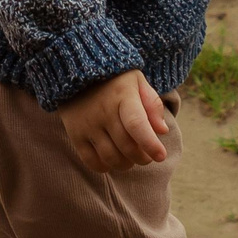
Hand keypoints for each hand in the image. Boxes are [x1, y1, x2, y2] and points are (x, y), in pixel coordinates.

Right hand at [57, 70, 171, 174]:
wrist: (77, 71)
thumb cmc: (115, 79)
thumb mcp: (137, 82)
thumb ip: (152, 104)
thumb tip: (162, 131)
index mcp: (122, 95)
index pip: (136, 125)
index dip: (150, 144)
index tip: (161, 155)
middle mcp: (103, 111)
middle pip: (126, 146)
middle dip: (142, 157)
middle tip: (147, 157)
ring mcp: (87, 124)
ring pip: (110, 157)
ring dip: (125, 164)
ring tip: (131, 159)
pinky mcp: (75, 134)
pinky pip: (90, 160)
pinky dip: (104, 167)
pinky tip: (112, 160)